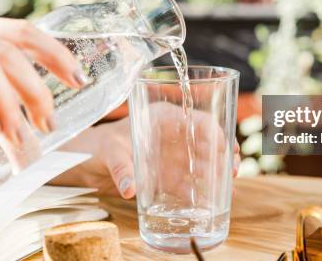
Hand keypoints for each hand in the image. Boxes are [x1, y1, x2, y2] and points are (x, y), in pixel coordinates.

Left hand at [51, 105, 240, 198]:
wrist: (88, 161)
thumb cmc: (99, 145)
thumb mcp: (110, 152)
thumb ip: (120, 168)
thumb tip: (129, 189)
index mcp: (164, 118)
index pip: (198, 119)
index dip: (215, 132)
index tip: (225, 148)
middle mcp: (174, 136)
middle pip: (208, 142)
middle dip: (224, 156)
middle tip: (233, 172)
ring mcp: (173, 157)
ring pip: (203, 163)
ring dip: (217, 175)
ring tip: (228, 190)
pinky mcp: (168, 177)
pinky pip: (189, 183)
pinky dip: (200, 193)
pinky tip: (210, 203)